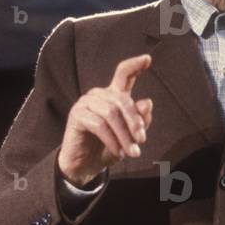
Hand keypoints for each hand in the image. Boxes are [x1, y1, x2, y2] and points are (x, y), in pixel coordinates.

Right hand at [57, 54, 153, 186]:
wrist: (87, 166)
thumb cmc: (110, 147)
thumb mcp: (131, 136)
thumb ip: (140, 120)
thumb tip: (147, 102)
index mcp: (114, 95)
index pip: (124, 74)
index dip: (135, 65)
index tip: (148, 58)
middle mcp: (99, 94)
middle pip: (122, 100)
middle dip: (135, 122)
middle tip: (142, 141)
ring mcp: (86, 102)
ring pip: (111, 113)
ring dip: (124, 135)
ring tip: (132, 151)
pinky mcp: (76, 114)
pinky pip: (99, 124)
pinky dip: (112, 140)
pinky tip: (119, 152)